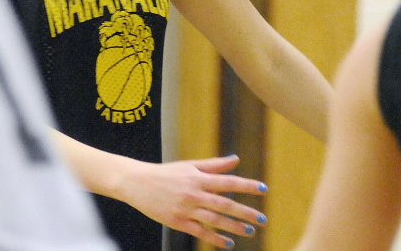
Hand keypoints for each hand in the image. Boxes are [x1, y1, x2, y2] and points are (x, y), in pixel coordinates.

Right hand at [117, 155, 265, 248]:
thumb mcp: (189, 166)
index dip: (246, 186)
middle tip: (263, 219)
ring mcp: (185, 209)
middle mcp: (193, 193)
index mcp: (197, 178)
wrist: (137, 183)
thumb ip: (213, 165)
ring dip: (234, 227)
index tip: (264, 189)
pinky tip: (228, 243)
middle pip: (224, 204)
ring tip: (250, 231)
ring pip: (214, 220)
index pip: (227, 182)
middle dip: (245, 212)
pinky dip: (216, 238)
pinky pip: (200, 232)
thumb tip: (236, 159)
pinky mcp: (177, 222)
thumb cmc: (166, 173)